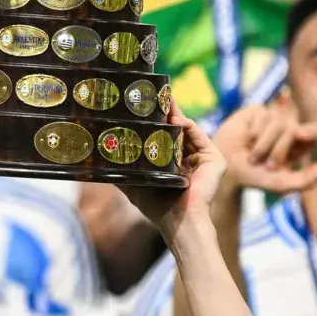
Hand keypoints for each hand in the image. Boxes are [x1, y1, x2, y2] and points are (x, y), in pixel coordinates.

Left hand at [122, 103, 224, 239]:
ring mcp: (204, 159)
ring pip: (188, 129)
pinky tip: (175, 119)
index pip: (167, 136)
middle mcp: (191, 158)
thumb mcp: (136, 185)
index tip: (146, 104)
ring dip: (176, 114)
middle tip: (155, 94)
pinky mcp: (216, 160)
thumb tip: (100, 161)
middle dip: (167, 111)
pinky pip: (200, 136)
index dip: (158, 120)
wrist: (178, 221)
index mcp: (176, 163)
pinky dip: (188, 126)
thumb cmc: (157, 207)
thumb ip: (123, 171)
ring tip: (163, 101)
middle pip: (178, 129)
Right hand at [214, 104, 316, 196]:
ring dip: (265, 144)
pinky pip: (263, 116)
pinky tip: (247, 140)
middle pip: (294, 128)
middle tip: (269, 165)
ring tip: (253, 156)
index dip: (312, 130)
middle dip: (280, 149)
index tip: (301, 134)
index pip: (316, 131)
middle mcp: (288, 129)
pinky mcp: (257, 112)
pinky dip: (255, 132)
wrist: (225, 169)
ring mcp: (272, 118)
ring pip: (278, 122)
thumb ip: (306, 180)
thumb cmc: (254, 178)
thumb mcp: (282, 184)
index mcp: (299, 145)